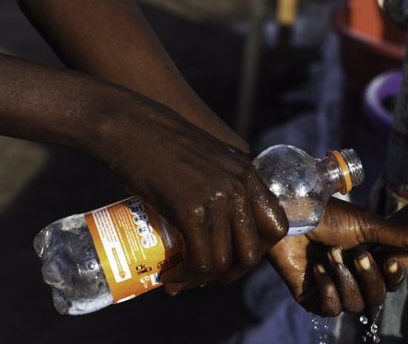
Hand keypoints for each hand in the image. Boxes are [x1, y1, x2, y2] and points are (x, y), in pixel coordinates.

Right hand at [97, 96, 287, 292]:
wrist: (130, 127)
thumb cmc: (162, 143)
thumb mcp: (209, 158)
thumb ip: (224, 181)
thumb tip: (221, 219)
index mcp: (248, 174)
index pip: (277, 227)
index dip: (259, 252)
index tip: (234, 259)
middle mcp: (240, 187)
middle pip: (253, 253)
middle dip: (231, 273)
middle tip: (206, 276)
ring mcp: (218, 199)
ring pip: (223, 262)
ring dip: (202, 280)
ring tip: (181, 279)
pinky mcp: (191, 210)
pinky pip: (200, 261)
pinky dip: (185, 277)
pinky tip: (169, 276)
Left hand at [268, 198, 407, 315]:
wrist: (290, 213)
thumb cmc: (328, 214)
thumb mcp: (369, 224)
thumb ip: (402, 234)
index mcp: (370, 255)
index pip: (393, 278)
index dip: (394, 273)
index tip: (391, 259)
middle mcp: (353, 273)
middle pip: (377, 296)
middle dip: (369, 277)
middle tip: (356, 254)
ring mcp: (333, 286)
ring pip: (356, 305)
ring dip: (344, 279)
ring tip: (330, 255)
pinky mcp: (312, 296)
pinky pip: (331, 309)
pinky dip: (327, 287)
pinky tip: (317, 267)